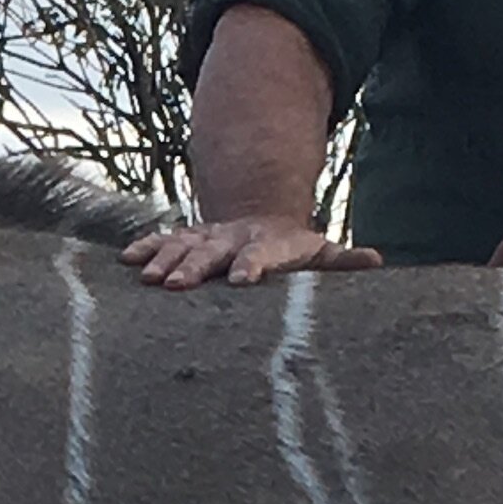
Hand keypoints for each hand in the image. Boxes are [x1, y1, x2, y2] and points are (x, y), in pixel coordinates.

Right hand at [121, 214, 382, 291]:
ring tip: (145, 277)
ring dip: (163, 260)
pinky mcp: (187, 240)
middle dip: (192, 267)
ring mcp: (207, 237)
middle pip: (212, 252)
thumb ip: (343, 259)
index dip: (251, 266)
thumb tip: (376, 260)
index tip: (242, 281)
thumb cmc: (294, 249)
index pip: (259, 256)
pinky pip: (163, 241)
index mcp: (267, 244)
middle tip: (175, 286)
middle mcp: (232, 238)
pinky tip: (126, 259)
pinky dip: (145, 247)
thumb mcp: (319, 252)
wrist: (261, 217)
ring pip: (182, 246)